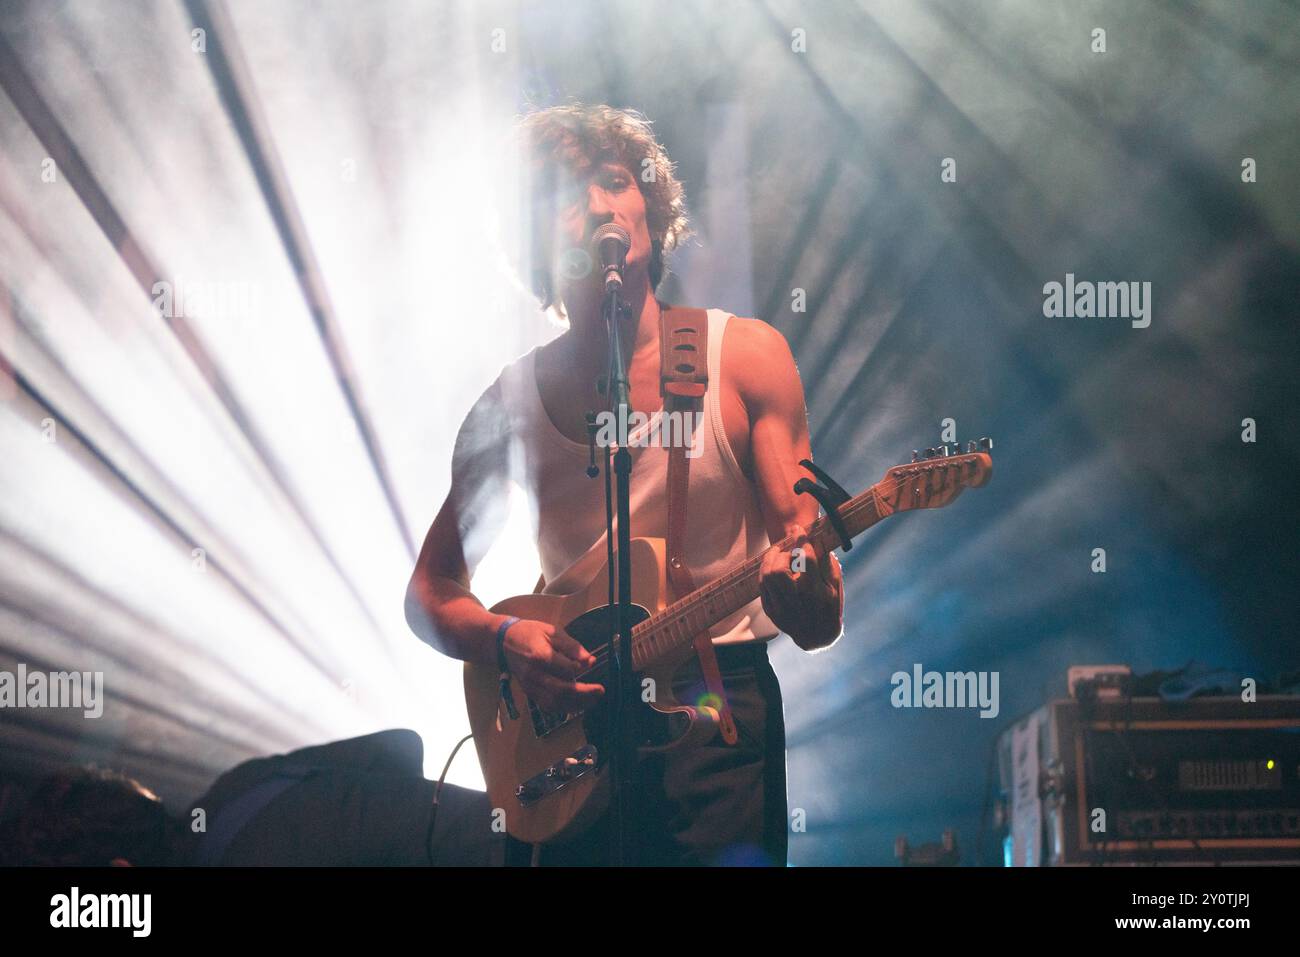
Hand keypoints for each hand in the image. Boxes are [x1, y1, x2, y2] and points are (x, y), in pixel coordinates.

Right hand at [501, 618, 604, 712]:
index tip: (591, 664)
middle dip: (584, 693)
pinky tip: (578, 704)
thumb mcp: (552, 632)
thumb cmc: (530, 633)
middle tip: (601, 690)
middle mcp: (533, 675)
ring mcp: (530, 686)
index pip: (564, 669)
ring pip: (555, 703)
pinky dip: (565, 708)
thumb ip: (572, 647)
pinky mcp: (529, 693)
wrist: (503, 642)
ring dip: (576, 704)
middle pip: (560, 690)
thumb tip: (590, 661)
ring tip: (593, 700)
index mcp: (539, 656)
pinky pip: (548, 706)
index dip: (580, 669)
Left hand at [759, 527, 843, 649]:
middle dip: (782, 553)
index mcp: (817, 590)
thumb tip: (817, 540)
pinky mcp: (773, 612)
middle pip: (780, 568)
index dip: (800, 538)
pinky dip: (765, 573)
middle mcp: (798, 599)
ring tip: (777, 555)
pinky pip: (762, 587)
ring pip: (767, 576)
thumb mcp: (835, 586)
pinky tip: (772, 569)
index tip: (797, 528)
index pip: (806, 557)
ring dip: (770, 560)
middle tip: (787, 550)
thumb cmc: (830, 608)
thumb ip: (826, 564)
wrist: (817, 637)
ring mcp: (783, 607)